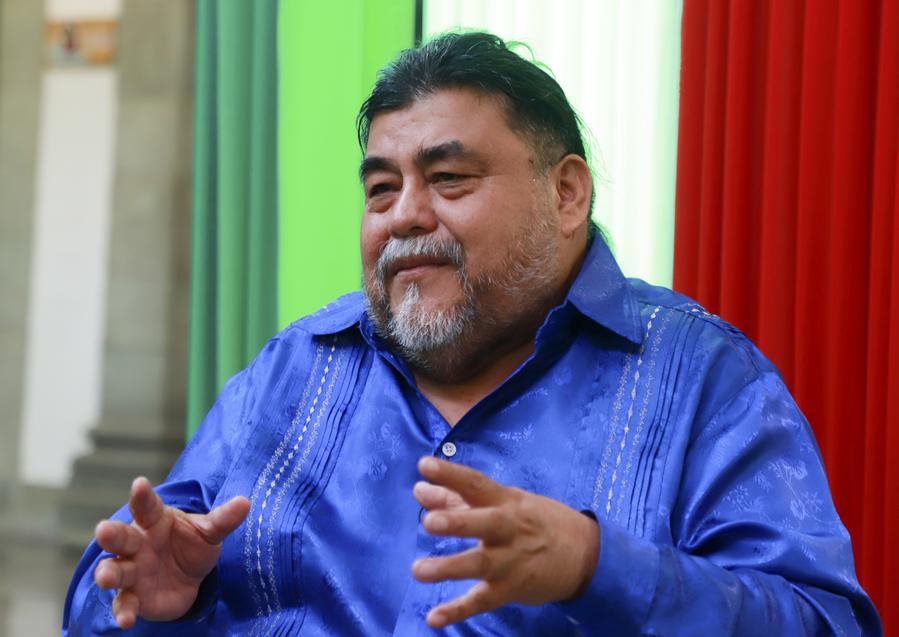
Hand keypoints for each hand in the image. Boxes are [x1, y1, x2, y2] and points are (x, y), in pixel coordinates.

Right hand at [92, 477, 249, 628]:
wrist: (189, 578)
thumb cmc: (191, 545)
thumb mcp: (209, 532)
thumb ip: (223, 519)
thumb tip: (245, 502)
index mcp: (154, 521)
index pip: (147, 506)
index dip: (142, 496)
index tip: (140, 483)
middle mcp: (138, 544)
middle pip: (121, 537)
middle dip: (111, 534)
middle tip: (103, 529)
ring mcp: (132, 571)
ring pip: (115, 570)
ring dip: (108, 573)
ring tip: (105, 576)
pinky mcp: (134, 596)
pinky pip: (125, 603)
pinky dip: (123, 612)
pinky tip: (127, 620)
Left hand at [412, 457, 599, 627]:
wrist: (583, 554)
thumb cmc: (534, 521)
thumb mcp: (503, 502)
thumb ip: (457, 496)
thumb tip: (419, 489)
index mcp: (505, 502)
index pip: (476, 484)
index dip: (451, 474)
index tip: (424, 465)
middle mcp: (508, 529)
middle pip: (483, 524)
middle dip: (457, 522)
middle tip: (429, 521)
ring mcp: (510, 561)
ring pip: (479, 564)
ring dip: (449, 568)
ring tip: (418, 570)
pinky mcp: (510, 589)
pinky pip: (482, 601)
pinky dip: (458, 611)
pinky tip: (434, 618)